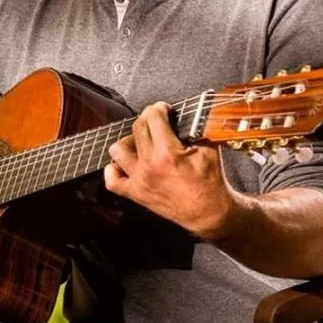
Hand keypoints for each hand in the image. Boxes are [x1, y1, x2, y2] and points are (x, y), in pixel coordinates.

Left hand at [104, 102, 233, 238]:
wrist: (208, 213)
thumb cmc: (210, 184)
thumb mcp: (209, 150)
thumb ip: (196, 130)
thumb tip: (188, 114)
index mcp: (168, 153)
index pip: (153, 118)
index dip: (159, 108)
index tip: (163, 109)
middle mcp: (149, 166)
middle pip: (137, 128)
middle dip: (148, 118)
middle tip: (157, 120)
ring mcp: (140, 180)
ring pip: (118, 150)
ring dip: (128, 141)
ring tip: (141, 141)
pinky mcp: (136, 194)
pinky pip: (112, 181)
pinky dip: (114, 170)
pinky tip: (124, 164)